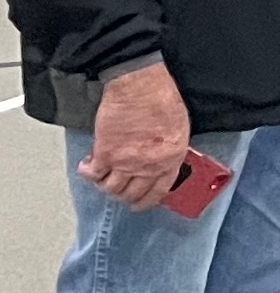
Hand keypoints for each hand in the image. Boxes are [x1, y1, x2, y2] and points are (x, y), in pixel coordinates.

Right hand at [81, 61, 188, 210]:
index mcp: (170, 160)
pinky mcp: (105, 153)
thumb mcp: (179, 130)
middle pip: (131, 193)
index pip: (159, 191)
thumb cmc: (162, 101)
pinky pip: (92, 174)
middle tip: (116, 191)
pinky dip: (87, 173)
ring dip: (104, 185)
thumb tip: (159, 160)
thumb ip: (168, 150)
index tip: (139, 204)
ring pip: (110, 188)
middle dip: (123, 195)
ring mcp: (126, 162)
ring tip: (101, 176)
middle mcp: (148, 166)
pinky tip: (87, 166)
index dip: (146, 201)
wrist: (141, 88)